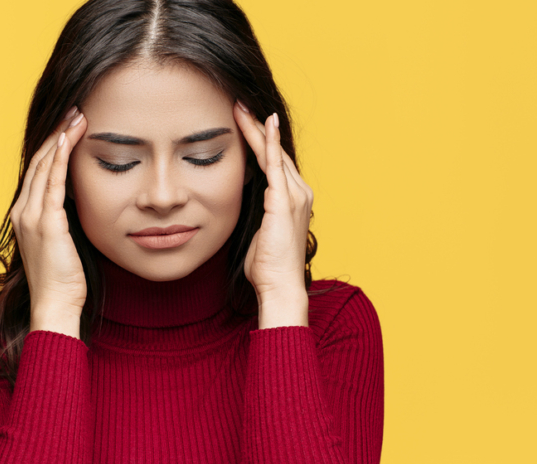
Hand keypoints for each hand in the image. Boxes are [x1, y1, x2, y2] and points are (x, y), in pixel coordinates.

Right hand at [10, 107, 89, 324]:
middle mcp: (23, 211)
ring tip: (77, 116)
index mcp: (24, 215)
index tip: (69, 126)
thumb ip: (65, 220)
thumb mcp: (63, 242)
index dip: (53, 146)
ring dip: (61, 138)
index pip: (38, 171)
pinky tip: (69, 139)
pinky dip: (61, 158)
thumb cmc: (64, 280)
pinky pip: (53, 182)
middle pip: (39, 162)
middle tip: (75, 110)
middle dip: (57, 134)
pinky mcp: (47, 223)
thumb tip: (81, 201)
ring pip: (45, 166)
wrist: (55, 305)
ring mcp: (32, 216)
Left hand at [233, 102, 312, 304]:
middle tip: (239, 104)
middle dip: (257, 128)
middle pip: (275, 152)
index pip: (275, 163)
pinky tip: (263, 123)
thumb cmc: (267, 268)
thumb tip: (237, 207)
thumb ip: (255, 215)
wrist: (280, 285)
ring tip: (240, 107)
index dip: (260, 142)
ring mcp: (294, 195)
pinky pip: (275, 164)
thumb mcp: (259, 234)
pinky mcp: (284, 200)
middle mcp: (299, 193)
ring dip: (257, 129)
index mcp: (292, 201)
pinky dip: (269, 142)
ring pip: (273, 153)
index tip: (244, 123)